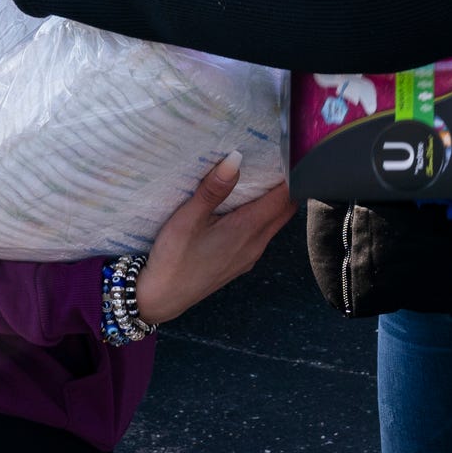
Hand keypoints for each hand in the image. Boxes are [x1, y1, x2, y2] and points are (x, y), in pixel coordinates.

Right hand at [136, 156, 294, 326]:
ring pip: (275, 223)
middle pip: (285, 210)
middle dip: (285, 186)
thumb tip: (235, 159)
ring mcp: (250, 256)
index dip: (288, 175)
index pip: (284, 197)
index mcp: (248, 229)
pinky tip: (241, 209)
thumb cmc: (173, 258)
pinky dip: (261, 217)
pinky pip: (262, 235)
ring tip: (257, 180)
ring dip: (273, 202)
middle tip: (272, 163)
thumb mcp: (188, 218)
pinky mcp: (241, 262)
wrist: (162, 298)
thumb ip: (213, 189)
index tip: (283, 155)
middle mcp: (256, 244)